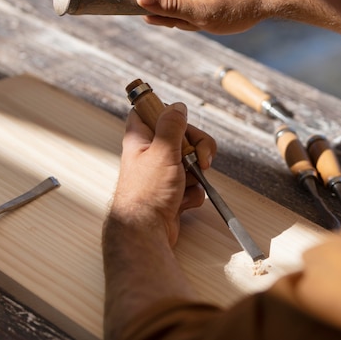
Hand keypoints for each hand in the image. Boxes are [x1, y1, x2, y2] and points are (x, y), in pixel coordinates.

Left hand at [111, 103, 216, 246]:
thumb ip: (172, 125)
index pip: (150, 111)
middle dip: (198, 148)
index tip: (179, 122)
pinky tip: (182, 201)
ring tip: (186, 185)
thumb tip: (178, 106)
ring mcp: (162, 174)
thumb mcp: (162, 151)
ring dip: (196, 174)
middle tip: (199, 159)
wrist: (146, 232)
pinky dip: (193, 192)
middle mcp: (151, 154)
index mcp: (141, 138)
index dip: (167, 112)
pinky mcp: (172, 192)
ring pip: (192, 161)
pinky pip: (193, 184)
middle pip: (183, 136)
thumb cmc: (147, 193)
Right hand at [134, 0, 272, 33]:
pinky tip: (213, 11)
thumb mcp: (201, 14)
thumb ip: (169, 6)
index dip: (152, 11)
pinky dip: (196, 7)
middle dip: (174, 15)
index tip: (172, 21)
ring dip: (187, 13)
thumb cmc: (239, 5)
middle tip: (197, 21)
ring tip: (209, 16)